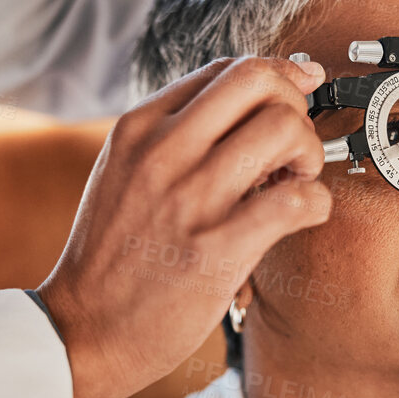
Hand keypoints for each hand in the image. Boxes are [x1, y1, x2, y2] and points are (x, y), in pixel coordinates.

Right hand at [37, 58, 332, 397]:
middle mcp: (162, 151)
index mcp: (138, 128)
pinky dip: (316, 203)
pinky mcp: (218, 247)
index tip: (293, 100)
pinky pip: (296, 199)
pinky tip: (301, 217)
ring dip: (308, 152)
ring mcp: (190, 198)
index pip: (224, 68)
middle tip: (292, 147)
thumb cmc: (111, 257)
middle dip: (293, 105)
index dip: (274, 79)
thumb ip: (170, 137)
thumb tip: (241, 108)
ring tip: (295, 182)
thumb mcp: (122, 174)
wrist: (83, 329)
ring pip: (284, 128)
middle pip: (257, 79)